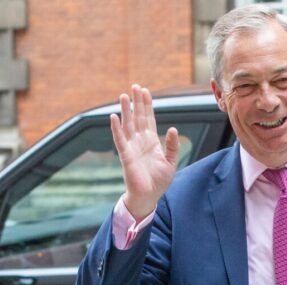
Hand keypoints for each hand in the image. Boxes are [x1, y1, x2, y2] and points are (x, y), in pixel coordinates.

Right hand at [110, 84, 179, 219]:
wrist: (149, 197)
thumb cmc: (159, 181)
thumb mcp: (171, 162)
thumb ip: (172, 146)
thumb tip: (172, 128)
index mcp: (151, 141)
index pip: (148, 119)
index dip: (147, 105)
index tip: (146, 91)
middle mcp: (140, 141)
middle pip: (138, 117)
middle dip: (136, 102)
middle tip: (135, 86)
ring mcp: (132, 147)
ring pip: (128, 124)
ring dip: (125, 110)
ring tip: (123, 95)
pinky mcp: (125, 155)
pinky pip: (119, 139)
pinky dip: (116, 128)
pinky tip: (114, 117)